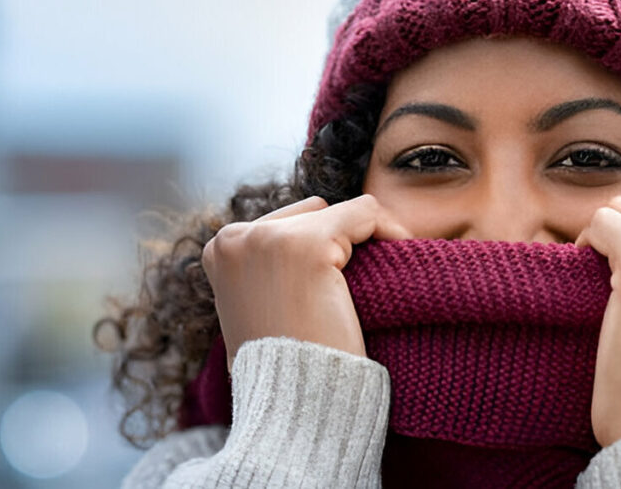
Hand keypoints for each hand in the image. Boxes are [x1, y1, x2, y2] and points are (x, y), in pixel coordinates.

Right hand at [202, 194, 411, 370]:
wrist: (293, 407)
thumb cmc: (285, 367)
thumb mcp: (260, 308)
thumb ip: (268, 271)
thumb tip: (298, 254)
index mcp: (220, 249)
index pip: (287, 223)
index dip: (324, 251)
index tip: (346, 283)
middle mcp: (235, 236)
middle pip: (312, 214)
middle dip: (339, 246)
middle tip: (360, 290)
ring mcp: (267, 238)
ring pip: (340, 213)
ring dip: (362, 244)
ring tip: (373, 285)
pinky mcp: (306, 246)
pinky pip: (364, 213)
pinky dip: (388, 230)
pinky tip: (400, 253)